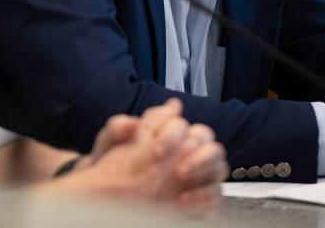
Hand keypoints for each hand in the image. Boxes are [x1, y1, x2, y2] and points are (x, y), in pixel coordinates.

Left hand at [47, 99, 226, 212]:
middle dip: (197, 152)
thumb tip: (134, 122)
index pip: (181, 124)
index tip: (155, 152)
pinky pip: (215, 195)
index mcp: (168, 133)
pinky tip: (183, 202)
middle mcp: (187, 150)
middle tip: (177, 170)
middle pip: (207, 140)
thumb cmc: (109, 167)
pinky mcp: (202, 199)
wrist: (106, 194)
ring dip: (204, 170)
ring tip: (182, 182)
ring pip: (218, 165)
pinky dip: (204, 197)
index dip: (172, 134)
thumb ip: (117, 128)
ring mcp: (198, 175)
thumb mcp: (108, 146)